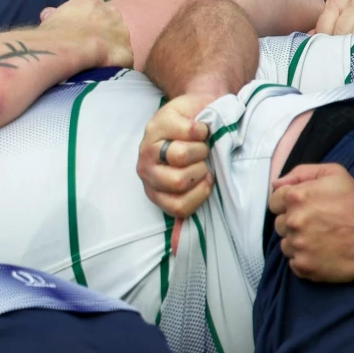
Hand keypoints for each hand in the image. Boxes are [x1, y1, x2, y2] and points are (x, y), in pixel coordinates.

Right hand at [35, 0, 133, 69]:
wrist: (66, 50)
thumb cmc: (53, 33)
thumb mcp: (48, 20)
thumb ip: (53, 15)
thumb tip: (49, 14)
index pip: (91, 4)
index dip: (84, 18)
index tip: (76, 29)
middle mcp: (111, 11)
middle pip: (109, 20)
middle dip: (101, 31)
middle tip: (86, 46)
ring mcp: (122, 31)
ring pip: (118, 40)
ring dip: (110, 49)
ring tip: (95, 62)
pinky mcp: (126, 51)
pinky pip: (122, 60)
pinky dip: (115, 66)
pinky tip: (104, 73)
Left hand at [138, 93, 218, 218]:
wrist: (201, 111)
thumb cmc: (201, 151)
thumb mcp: (197, 180)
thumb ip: (191, 202)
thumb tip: (181, 241)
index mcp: (156, 190)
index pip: (178, 207)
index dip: (200, 193)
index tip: (207, 180)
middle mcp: (146, 170)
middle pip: (179, 181)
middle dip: (200, 169)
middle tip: (202, 159)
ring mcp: (148, 145)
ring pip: (182, 156)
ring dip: (201, 148)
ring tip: (200, 144)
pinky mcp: (159, 122)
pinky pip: (190, 131)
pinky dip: (203, 129)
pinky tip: (199, 129)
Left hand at [272, 162, 353, 282]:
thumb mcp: (335, 175)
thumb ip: (302, 173)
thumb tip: (276, 183)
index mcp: (297, 197)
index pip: (274, 201)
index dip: (289, 204)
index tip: (306, 208)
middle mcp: (293, 221)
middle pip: (280, 223)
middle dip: (295, 222)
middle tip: (319, 224)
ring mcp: (297, 246)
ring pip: (286, 243)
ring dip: (299, 241)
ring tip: (322, 238)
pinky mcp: (303, 266)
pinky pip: (294, 262)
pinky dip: (305, 258)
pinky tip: (322, 252)